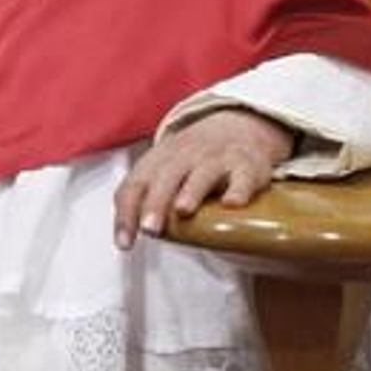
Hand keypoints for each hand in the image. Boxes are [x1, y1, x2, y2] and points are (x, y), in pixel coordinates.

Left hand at [113, 107, 293, 249]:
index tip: (124, 243)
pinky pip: (242, 178)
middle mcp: (184, 157)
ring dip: (190, 192)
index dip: (126, 214)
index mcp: (158, 161)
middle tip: (149, 229)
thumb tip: (127, 234)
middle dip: (154, 203)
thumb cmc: (192, 159)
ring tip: (182, 211)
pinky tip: (232, 204)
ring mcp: (216, 160)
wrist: (237, 127)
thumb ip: (145, 197)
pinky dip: (238, 190)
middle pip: (165, 178)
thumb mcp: (163, 170)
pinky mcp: (246, 166)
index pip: (134, 185)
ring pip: (201, 174)